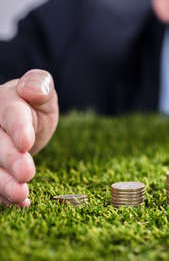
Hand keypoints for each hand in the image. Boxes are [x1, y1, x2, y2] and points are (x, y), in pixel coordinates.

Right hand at [0, 69, 58, 206]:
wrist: (24, 118)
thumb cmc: (34, 103)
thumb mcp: (44, 91)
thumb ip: (40, 85)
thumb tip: (33, 89)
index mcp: (7, 102)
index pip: (11, 114)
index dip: (18, 128)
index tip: (26, 143)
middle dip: (11, 160)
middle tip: (27, 174)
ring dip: (4, 183)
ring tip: (21, 195)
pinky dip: (4, 195)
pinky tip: (20, 204)